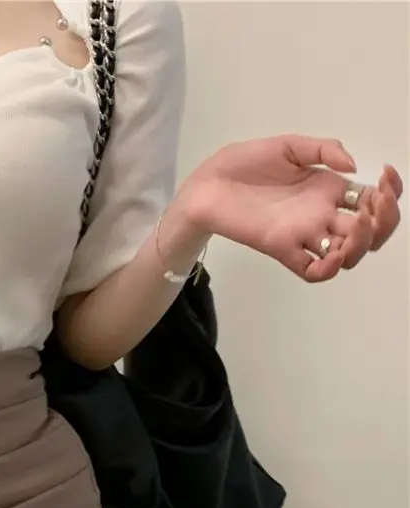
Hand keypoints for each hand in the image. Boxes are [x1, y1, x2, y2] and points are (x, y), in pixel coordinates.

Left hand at [176, 135, 402, 281]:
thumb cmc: (244, 164)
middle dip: (384, 221)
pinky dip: (328, 269)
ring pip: (347, 254)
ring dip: (362, 243)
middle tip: (373, 204)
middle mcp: (321, 215)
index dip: (389, 193)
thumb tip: (354, 167)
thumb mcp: (289, 145)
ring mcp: (303, 234)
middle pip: (368, 232)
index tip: (386, 175)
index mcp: (327, 189)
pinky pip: (312, 271)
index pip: (371, 200)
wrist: (208, 183)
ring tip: (357, 223)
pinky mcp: (282, 249)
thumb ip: (323, 150)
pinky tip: (334, 254)